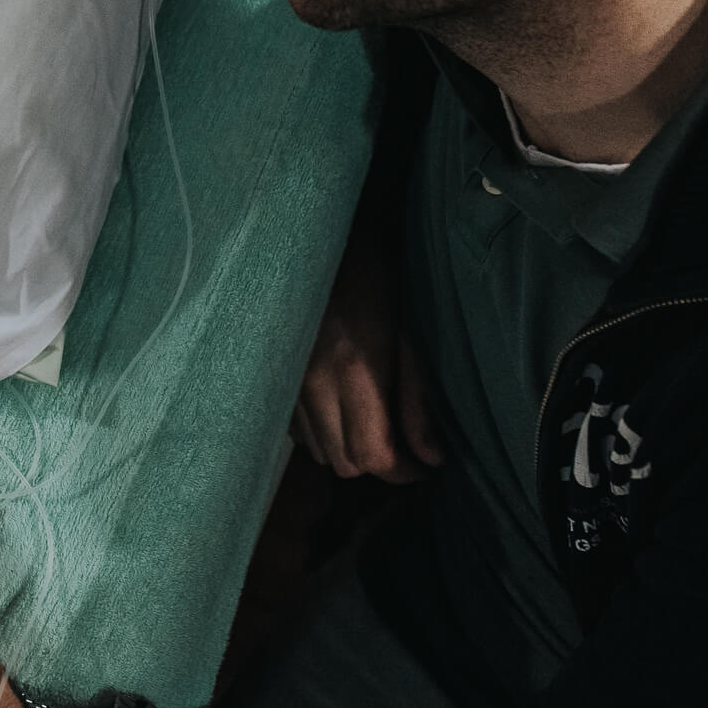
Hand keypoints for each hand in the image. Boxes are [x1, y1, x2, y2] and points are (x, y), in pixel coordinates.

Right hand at [292, 242, 441, 482]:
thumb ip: (420, 398)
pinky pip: (297, 430)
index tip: (425, 465)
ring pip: (319, 451)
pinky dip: (323, 433)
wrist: (320, 235)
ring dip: (349, 450)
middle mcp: (313, 383)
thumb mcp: (411, 332)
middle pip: (344, 462)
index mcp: (354, 370)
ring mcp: (288, 381)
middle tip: (406, 449)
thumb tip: (433, 455)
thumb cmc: (378, 275)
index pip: (373, 455)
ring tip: (374, 427)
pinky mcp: (275, 376)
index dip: (403, 472)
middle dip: (379, 465)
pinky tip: (342, 409)